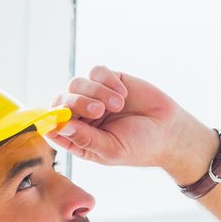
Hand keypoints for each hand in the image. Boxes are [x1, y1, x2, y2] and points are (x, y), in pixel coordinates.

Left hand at [49, 67, 216, 184]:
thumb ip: (84, 138)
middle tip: (98, 111)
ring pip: (77, 83)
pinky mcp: (108, 80)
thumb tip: (59, 125)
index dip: (51, 119)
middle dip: (76, 103)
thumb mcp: (111, 149)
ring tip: (119, 104)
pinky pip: (96, 72)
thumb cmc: (140, 146)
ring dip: (96, 92)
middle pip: (61, 101)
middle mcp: (81, 116)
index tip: (61, 117)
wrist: (169, 130)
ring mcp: (94, 96)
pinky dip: (108, 81)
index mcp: (77, 137)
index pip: (52, 126)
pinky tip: (123, 94)